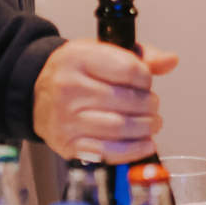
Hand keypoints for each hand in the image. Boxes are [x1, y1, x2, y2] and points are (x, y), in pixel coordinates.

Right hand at [34, 39, 179, 161]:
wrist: (35, 94)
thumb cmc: (75, 72)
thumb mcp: (101, 52)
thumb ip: (139, 56)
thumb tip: (170, 61)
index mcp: (77, 57)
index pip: (128, 69)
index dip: (146, 78)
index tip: (146, 83)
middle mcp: (68, 87)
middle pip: (126, 100)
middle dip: (149, 105)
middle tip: (153, 106)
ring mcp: (66, 118)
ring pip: (119, 128)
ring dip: (145, 128)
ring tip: (152, 124)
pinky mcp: (67, 143)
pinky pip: (108, 152)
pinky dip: (133, 150)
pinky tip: (145, 143)